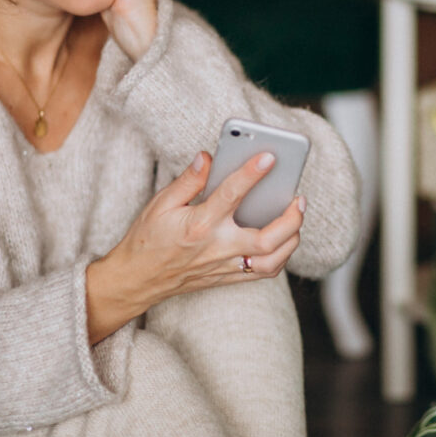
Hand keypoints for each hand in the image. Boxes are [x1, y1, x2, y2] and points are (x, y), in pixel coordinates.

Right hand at [85, 150, 303, 344]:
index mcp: (199, 225)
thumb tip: (208, 158)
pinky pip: (263, 272)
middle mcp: (216, 248)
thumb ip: (188, 180)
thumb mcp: (160, 203)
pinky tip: (285, 238)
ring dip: (292, 239)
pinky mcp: (228, 278)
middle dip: (290, 218)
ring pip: (272, 261)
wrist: (136, 280)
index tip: (269, 157)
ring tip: (297, 216)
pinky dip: (281, 256)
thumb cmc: (148, 239)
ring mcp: (225, 266)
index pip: (231, 195)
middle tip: (299, 197)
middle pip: (266, 239)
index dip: (252, 173)